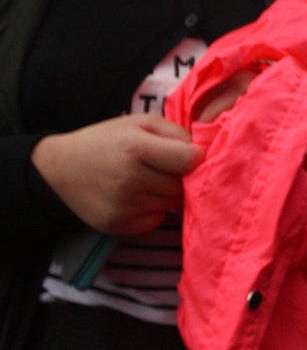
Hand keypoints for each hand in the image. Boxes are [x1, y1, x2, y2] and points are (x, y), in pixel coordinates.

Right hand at [31, 114, 202, 235]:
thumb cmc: (108, 140)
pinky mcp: (116, 225)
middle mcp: (129, 180)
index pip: (189, 161)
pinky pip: (155, 221)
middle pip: (181, 185)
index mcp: (136, 149)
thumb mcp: (141, 123)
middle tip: (164, 167)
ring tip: (148, 179)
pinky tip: (138, 196)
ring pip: (170, 204)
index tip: (187, 155)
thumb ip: (176, 133)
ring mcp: (122, 206)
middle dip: (180, 176)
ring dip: (167, 194)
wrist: (61, 168)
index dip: (194, 157)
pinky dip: (154, 210)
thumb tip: (202, 154)